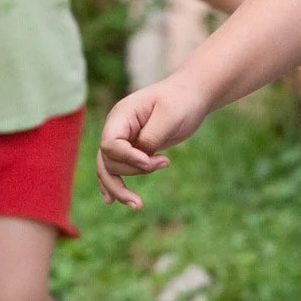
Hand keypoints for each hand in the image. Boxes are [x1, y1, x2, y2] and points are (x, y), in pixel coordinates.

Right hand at [96, 76, 212, 208]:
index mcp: (121, 116)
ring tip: (138, 205)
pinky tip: (112, 201)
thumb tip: (141, 158)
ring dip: (121, 188)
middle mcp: (117, 129)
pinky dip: (114, 185)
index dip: (127, 158)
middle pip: (109, 160)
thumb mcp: (169, 116)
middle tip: (164, 163)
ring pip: (109, 170)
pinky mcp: (134, 150)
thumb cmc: (182, 100)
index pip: (110, 144)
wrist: (192, 95)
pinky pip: (116, 170)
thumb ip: (151, 137)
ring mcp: (123, 140)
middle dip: (133, 171)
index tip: (149, 161)